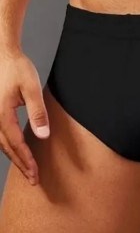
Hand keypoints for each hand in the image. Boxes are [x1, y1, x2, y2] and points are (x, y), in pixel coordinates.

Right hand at [0, 47, 49, 184]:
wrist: (3, 54)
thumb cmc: (17, 68)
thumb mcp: (32, 89)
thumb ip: (38, 112)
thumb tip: (43, 135)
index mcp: (2, 114)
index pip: (16, 144)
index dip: (26, 160)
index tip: (35, 173)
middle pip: (6, 148)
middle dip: (20, 164)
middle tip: (32, 178)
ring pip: (0, 143)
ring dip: (13, 157)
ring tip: (26, 169)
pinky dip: (7, 146)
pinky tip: (15, 150)